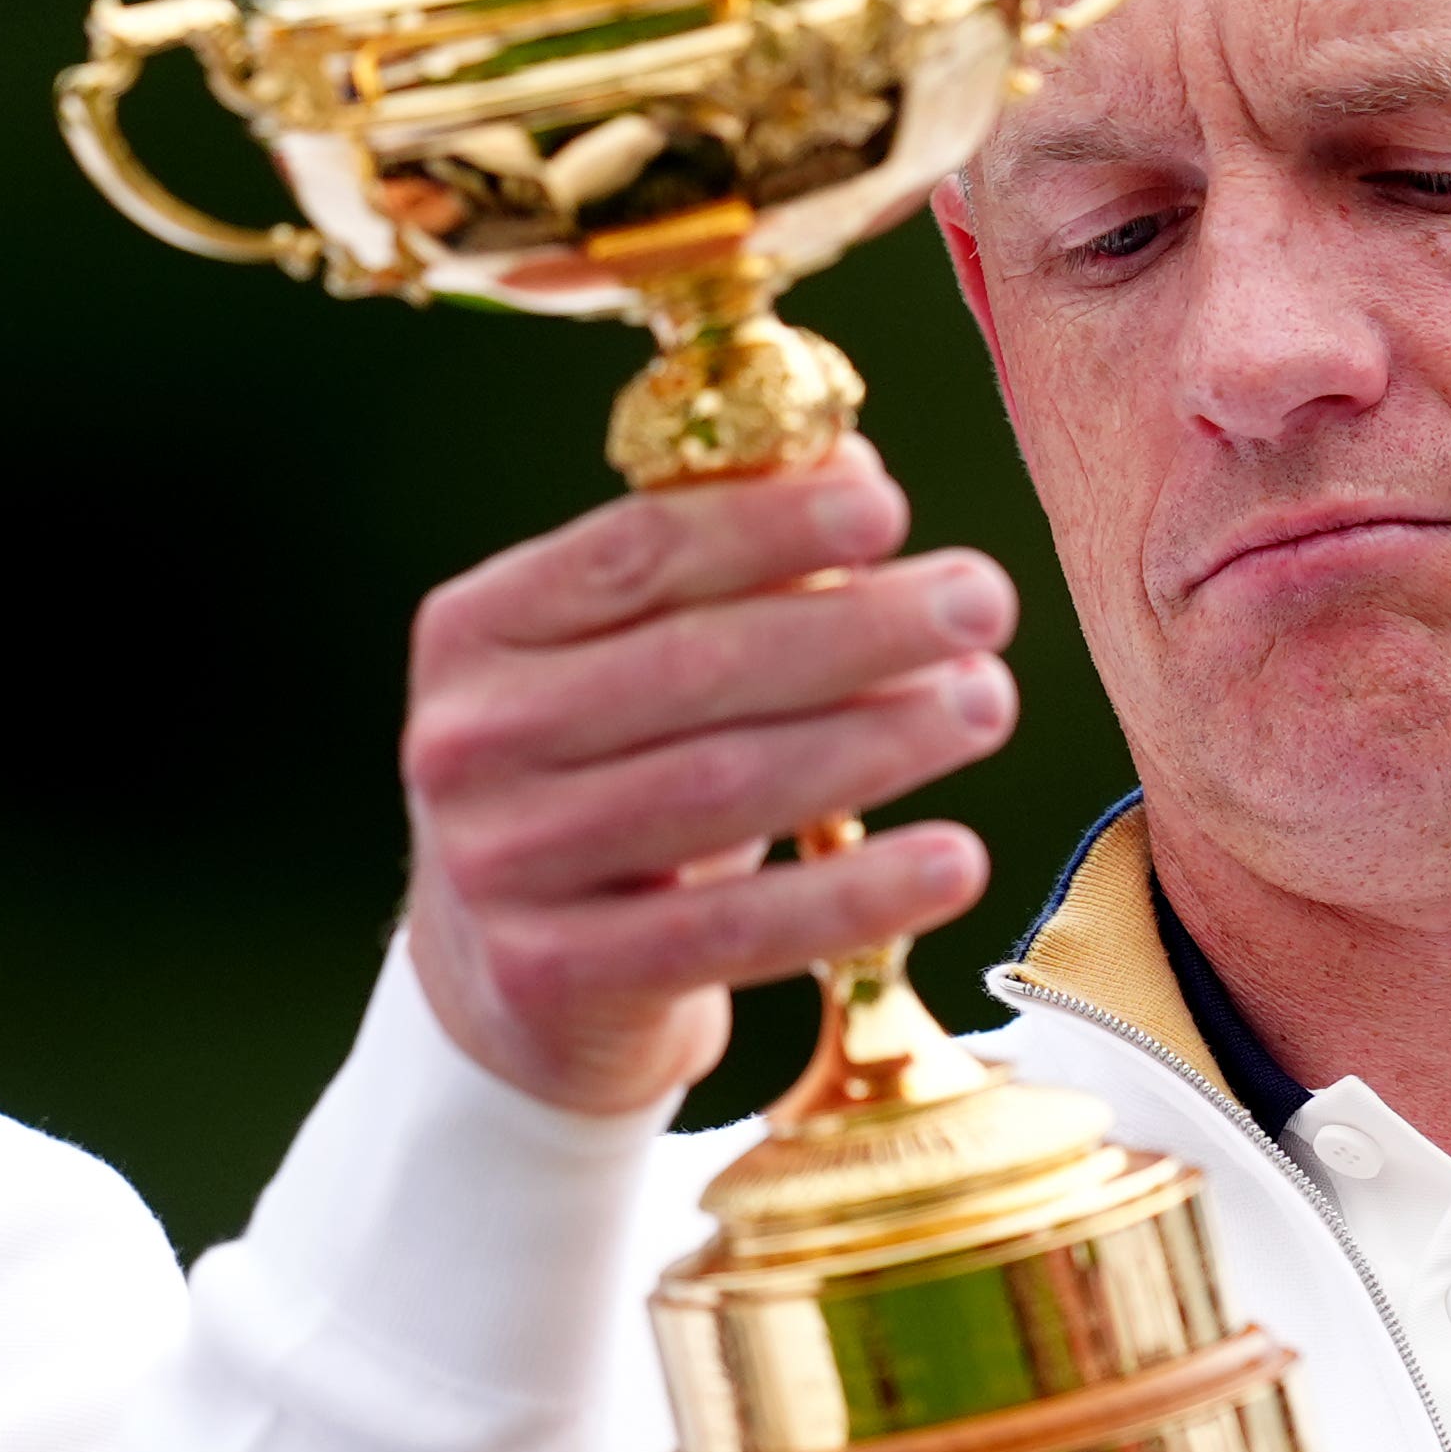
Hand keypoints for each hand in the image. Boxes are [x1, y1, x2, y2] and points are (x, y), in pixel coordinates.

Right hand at [402, 444, 1020, 1113]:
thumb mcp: (633, 666)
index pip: (633, 553)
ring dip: (873, 741)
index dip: (767, 525)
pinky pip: (733, 930)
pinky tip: (954, 859)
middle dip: (854, 628)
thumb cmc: (603, 786)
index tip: (890, 509)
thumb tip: (850, 462)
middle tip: (982, 603)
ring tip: (985, 704)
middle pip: (688, 667)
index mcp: (475, 630)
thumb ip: (729, 564)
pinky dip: (854, 894)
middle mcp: (464, 741)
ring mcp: (497, 866)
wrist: (509, 989)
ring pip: (718, 790)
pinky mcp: (553, 978)